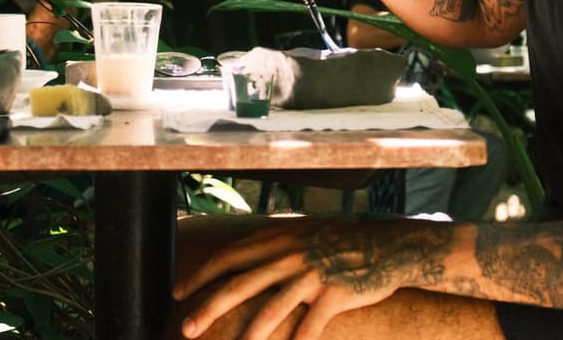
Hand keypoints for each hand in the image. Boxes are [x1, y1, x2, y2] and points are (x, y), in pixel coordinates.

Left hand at [175, 218, 428, 339]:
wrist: (385, 247)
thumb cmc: (338, 242)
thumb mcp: (299, 232)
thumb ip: (269, 241)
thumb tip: (237, 252)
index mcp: (277, 239)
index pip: (228, 256)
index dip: (200, 275)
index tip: (177, 293)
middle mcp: (289, 255)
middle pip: (240, 283)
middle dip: (208, 307)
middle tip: (186, 329)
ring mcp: (312, 275)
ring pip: (272, 308)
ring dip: (249, 334)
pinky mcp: (335, 294)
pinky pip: (312, 324)